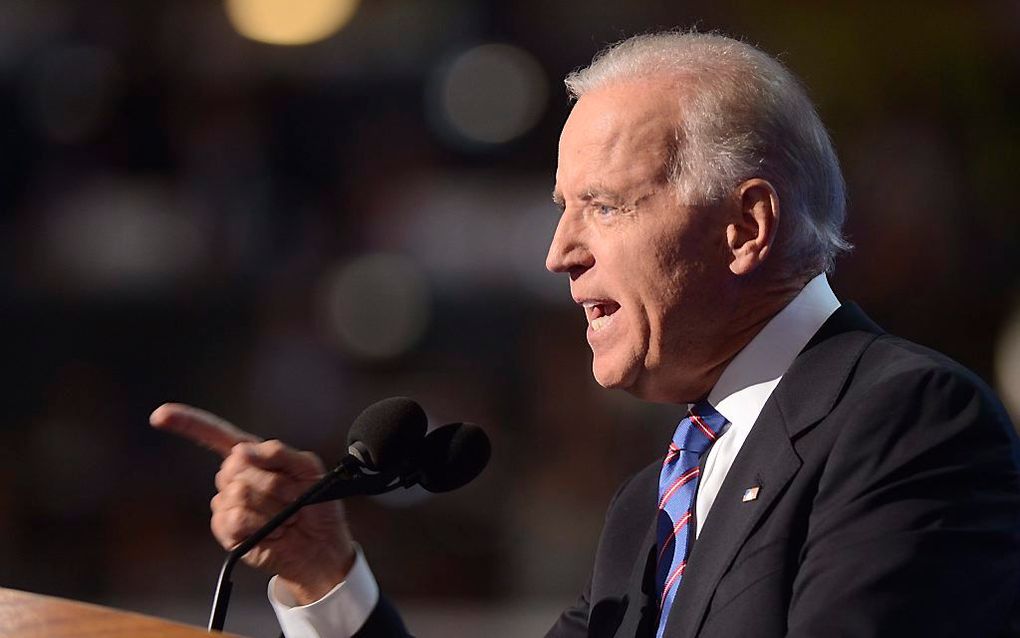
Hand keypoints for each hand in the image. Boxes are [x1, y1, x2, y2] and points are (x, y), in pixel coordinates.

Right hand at [150, 403, 355, 603]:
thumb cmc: (315, 503)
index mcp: (251, 457)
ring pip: (239, 493)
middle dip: (272, 481)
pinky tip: (271, 530)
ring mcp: (228, 503)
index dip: (187, 423)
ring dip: (271, 506)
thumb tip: (240, 451)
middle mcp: (235, 478)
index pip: (216, 435)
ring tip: (285, 515)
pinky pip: (234, 518)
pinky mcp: (227, 530)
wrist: (320, 544)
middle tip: (292, 496)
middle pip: (237, 466)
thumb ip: (278, 452)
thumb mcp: (307, 468)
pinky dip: (259, 524)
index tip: (160, 415)